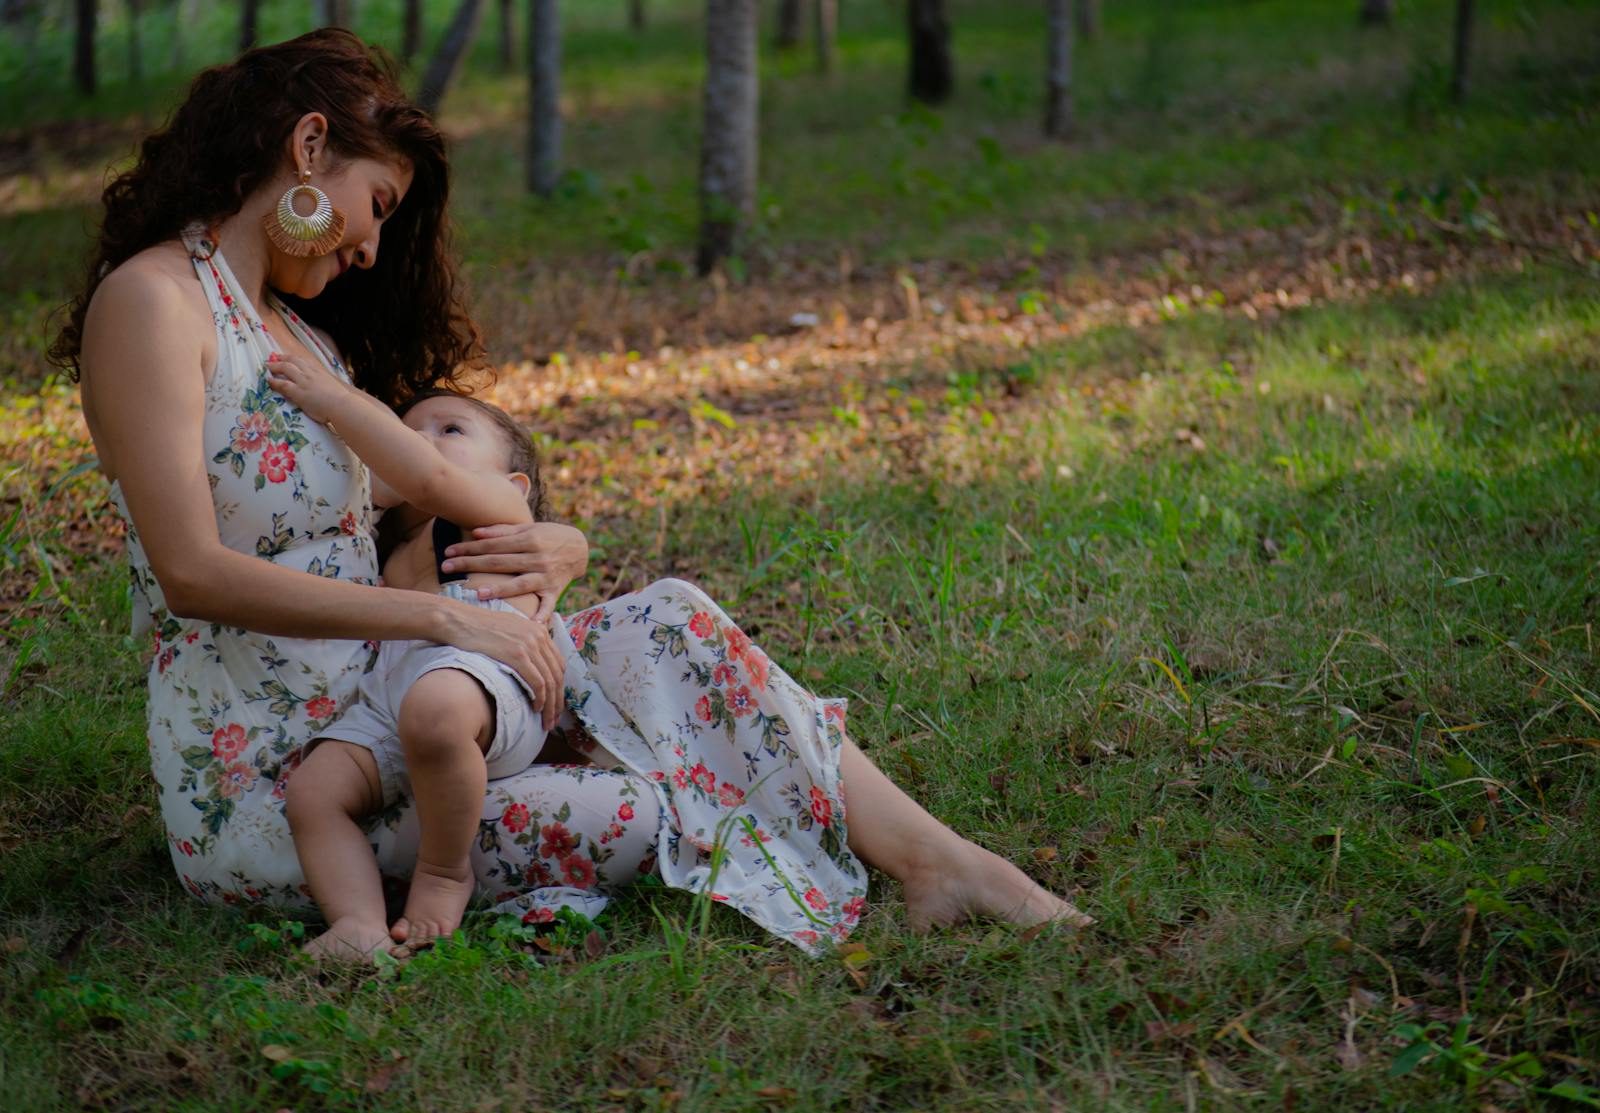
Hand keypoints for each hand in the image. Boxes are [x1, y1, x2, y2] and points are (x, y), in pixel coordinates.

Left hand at [265, 353, 351, 425]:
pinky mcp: (298, 392)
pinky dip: (274, 381)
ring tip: (267, 367)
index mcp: (319, 372)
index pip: (303, 361)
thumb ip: (324, 385)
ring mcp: (303, 381)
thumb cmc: (341, 401)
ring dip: (275, 366)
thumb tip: (322, 388)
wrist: (342, 406)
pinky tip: (269, 381)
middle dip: (281, 358)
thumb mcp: (332, 387)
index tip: (286, 357)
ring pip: (285, 368)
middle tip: (273, 358)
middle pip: (292, 361)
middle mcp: (310, 373)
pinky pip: (283, 384)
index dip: (292, 358)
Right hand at [437, 600, 566, 729]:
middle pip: (557, 675)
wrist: (459, 620)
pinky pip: (537, 682)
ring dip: (551, 705)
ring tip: (546, 722)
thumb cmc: (477, 628)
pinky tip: (536, 709)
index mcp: (539, 630)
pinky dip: (540, 699)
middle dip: (558, 701)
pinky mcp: (518, 654)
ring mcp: (530, 645)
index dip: (560, 687)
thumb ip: (523, 642)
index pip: (558, 665)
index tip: (555, 704)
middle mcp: (539, 636)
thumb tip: (529, 662)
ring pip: (549, 682)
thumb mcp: (508, 629)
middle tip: (554, 720)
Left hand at [441, 522, 588, 621]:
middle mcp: (536, 558)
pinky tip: (530, 625)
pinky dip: (541, 616)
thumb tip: (476, 532)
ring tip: (478, 593)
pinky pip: (547, 605)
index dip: (470, 548)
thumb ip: (503, 531)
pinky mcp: (555, 591)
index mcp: (528, 540)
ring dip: (499, 589)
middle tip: (446, 568)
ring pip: (519, 584)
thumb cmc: (549, 536)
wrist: (580, 548)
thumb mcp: (528, 528)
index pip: (493, 545)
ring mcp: (546, 576)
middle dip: (471, 564)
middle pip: (499, 563)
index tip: (449, 552)